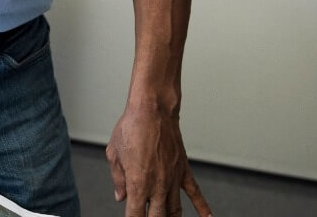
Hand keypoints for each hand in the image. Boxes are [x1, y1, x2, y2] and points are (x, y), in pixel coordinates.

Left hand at [106, 102, 210, 216]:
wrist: (153, 109)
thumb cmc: (131, 127)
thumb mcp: (114, 153)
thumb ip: (118, 178)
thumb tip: (120, 196)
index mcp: (138, 183)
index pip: (135, 215)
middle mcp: (157, 185)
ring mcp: (172, 179)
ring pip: (175, 211)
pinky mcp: (183, 171)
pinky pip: (195, 193)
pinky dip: (203, 208)